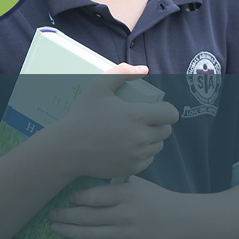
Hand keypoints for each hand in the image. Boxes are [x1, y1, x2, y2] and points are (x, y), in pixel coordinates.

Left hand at [48, 175, 174, 238]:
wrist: (179, 222)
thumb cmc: (154, 198)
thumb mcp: (137, 183)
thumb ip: (113, 184)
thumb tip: (80, 183)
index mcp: (127, 194)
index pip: (94, 197)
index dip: (75, 198)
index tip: (67, 197)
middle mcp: (126, 215)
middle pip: (87, 217)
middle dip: (64, 216)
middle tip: (51, 213)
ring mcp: (126, 235)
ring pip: (89, 235)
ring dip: (67, 232)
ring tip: (54, 227)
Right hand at [59, 64, 178, 180]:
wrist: (68, 148)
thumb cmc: (83, 115)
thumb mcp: (98, 87)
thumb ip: (122, 73)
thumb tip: (145, 69)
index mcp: (137, 116)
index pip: (171, 114)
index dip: (166, 110)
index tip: (156, 109)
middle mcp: (140, 137)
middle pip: (166, 131)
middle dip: (159, 124)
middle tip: (144, 121)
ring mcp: (136, 155)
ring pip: (158, 146)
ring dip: (152, 139)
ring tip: (136, 133)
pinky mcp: (131, 169)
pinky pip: (148, 160)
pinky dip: (143, 154)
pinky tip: (129, 147)